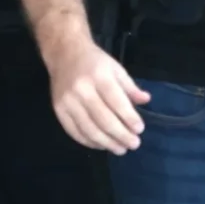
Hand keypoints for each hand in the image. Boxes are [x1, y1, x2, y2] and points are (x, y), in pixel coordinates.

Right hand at [48, 35, 150, 155]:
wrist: (64, 53)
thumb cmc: (94, 62)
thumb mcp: (116, 68)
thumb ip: (130, 87)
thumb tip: (146, 100)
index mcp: (98, 76)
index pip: (116, 102)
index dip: (129, 118)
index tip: (140, 129)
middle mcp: (81, 89)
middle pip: (103, 119)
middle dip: (121, 135)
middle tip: (134, 144)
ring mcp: (67, 101)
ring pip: (89, 129)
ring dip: (107, 143)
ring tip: (120, 149)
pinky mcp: (58, 110)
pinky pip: (74, 132)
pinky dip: (90, 142)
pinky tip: (101, 145)